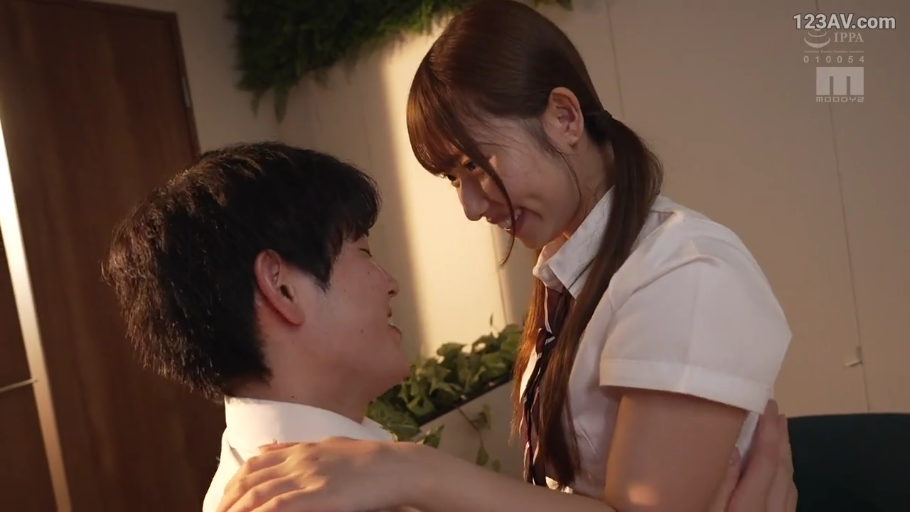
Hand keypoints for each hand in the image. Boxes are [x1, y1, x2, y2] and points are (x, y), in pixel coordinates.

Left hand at [215, 436, 416, 511]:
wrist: (398, 467)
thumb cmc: (371, 462)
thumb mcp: (331, 446)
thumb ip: (298, 448)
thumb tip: (268, 448)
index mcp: (302, 450)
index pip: (254, 465)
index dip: (234, 484)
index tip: (225, 502)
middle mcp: (298, 461)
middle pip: (248, 481)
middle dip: (227, 502)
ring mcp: (307, 477)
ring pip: (256, 495)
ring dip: (236, 510)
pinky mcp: (318, 495)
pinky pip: (277, 506)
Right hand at [709, 400, 797, 511]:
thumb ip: (721, 487)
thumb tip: (733, 451)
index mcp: (751, 505)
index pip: (765, 460)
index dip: (768, 430)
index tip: (767, 405)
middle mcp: (773, 510)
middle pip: (782, 467)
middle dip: (779, 436)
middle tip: (775, 410)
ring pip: (789, 480)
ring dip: (785, 451)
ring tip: (779, 429)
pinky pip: (789, 494)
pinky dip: (786, 472)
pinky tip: (780, 466)